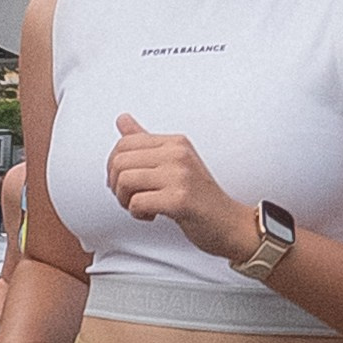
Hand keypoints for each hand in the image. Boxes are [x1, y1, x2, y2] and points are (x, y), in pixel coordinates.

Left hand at [106, 114, 256, 264]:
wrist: (228, 222)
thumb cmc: (200, 196)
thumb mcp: (174, 162)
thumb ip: (146, 142)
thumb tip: (122, 120)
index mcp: (175, 142)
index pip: (125, 143)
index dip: (113, 167)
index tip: (122, 182)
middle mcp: (177, 154)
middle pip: (120, 162)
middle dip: (116, 185)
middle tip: (129, 198)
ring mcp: (180, 175)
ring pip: (125, 181)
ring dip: (125, 201)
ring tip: (140, 207)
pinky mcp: (179, 199)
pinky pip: (137, 203)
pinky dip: (137, 214)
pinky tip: (151, 215)